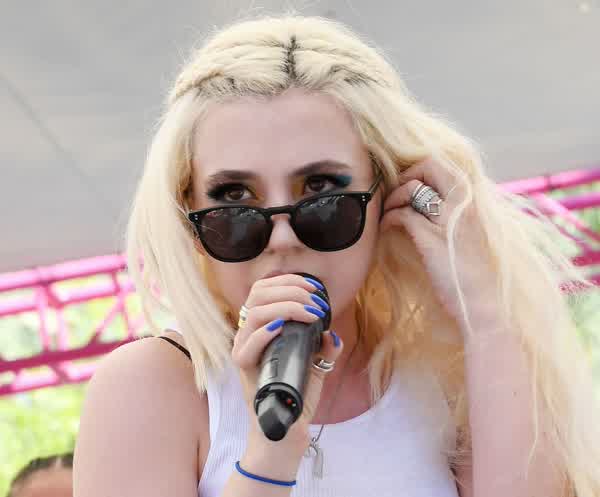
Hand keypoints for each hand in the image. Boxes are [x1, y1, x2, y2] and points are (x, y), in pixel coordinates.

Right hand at [232, 274, 342, 449]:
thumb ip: (323, 347)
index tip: (314, 287)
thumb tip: (331, 333)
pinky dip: (266, 331)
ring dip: (285, 306)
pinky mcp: (244, 370)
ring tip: (310, 314)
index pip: (264, 289)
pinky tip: (284, 327)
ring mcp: (244, 350)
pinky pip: (248, 345)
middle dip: (290, 290)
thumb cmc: (297, 394)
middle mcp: (248, 334)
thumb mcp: (316, 365)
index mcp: (261, 327)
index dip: (288, 281)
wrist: (288, 427)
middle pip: (258, 294)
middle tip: (315, 302)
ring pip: (253, 313)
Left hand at [379, 157, 497, 332]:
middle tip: (395, 194)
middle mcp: (465, 204)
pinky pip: (403, 215)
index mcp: (476, 202)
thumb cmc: (478, 276)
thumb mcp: (473, 236)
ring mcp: (449, 220)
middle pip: (430, 165)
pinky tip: (386, 227)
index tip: (410, 186)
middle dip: (406, 175)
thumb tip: (434, 203)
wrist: (487, 306)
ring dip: (393, 197)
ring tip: (387, 212)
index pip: (446, 165)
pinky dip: (389, 217)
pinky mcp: (432, 239)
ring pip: (413, 187)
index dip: (421, 170)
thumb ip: (459, 216)